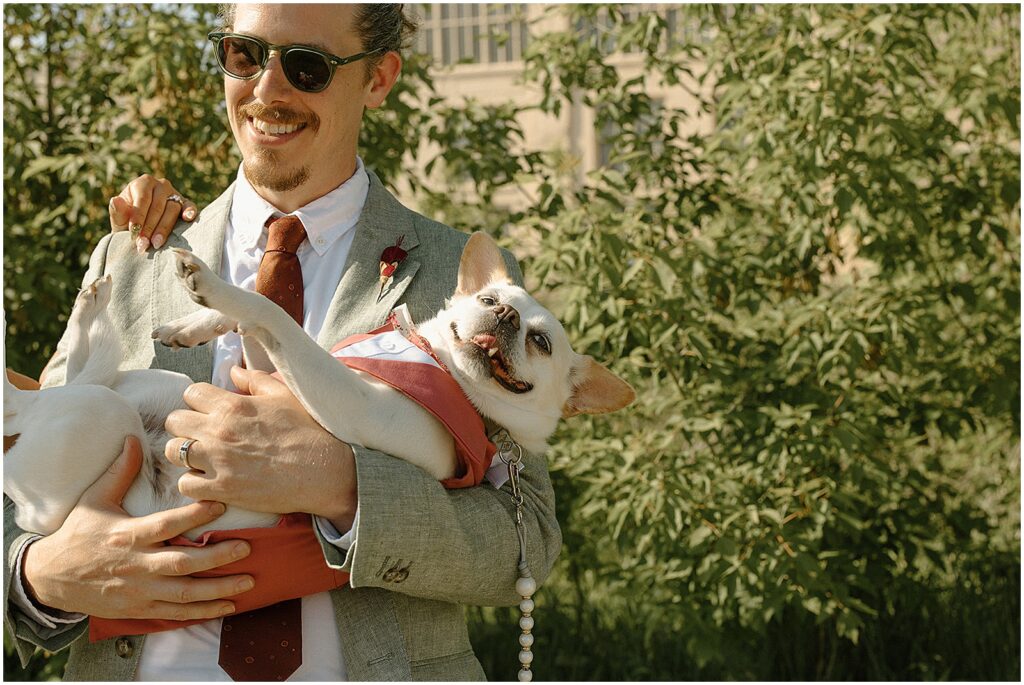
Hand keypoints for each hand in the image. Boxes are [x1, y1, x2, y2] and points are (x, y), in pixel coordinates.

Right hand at [22, 437, 254, 619]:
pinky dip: (203, 612)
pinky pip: (176, 614)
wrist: (48, 578)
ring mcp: (139, 591)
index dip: (194, 516)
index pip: (166, 525)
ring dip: (218, 589)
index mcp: (128, 535)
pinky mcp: (139, 610)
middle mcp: (136, 565)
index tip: (221, 504)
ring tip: (248, 580)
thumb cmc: (76, 534)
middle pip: (182, 563)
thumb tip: (133, 439)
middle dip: (216, 557)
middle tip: (246, 547)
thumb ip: (119, 472)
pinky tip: (228, 605)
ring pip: (184, 593)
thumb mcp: (94, 500)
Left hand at [109, 174, 197, 252]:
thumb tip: (115, 200)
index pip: (143, 198)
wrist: (144, 232)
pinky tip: (187, 218)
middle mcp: (160, 185)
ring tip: (156, 244)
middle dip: (150, 227)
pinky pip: (190, 205)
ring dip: (164, 228)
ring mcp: (175, 194)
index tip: (133, 233)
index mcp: (143, 183)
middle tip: (143, 244)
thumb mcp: (119, 219)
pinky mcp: (185, 204)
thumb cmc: (129, 224)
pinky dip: (190, 211)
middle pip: (158, 205)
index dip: (138, 217)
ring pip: (173, 208)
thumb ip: (117, 211)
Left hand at [165, 366, 357, 531]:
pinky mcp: (221, 489)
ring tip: (204, 458)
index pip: (191, 394)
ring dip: (186, 454)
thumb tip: (231, 371)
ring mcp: (217, 461)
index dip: (200, 402)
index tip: (211, 411)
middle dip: (186, 426)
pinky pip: (185, 484)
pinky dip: (194, 483)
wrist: (324, 471)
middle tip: (203, 434)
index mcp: (232, 405)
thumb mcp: (284, 397)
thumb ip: (254, 381)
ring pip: (173, 452)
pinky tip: (210, 480)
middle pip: (174, 421)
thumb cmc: (308, 431)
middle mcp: (218, 431)